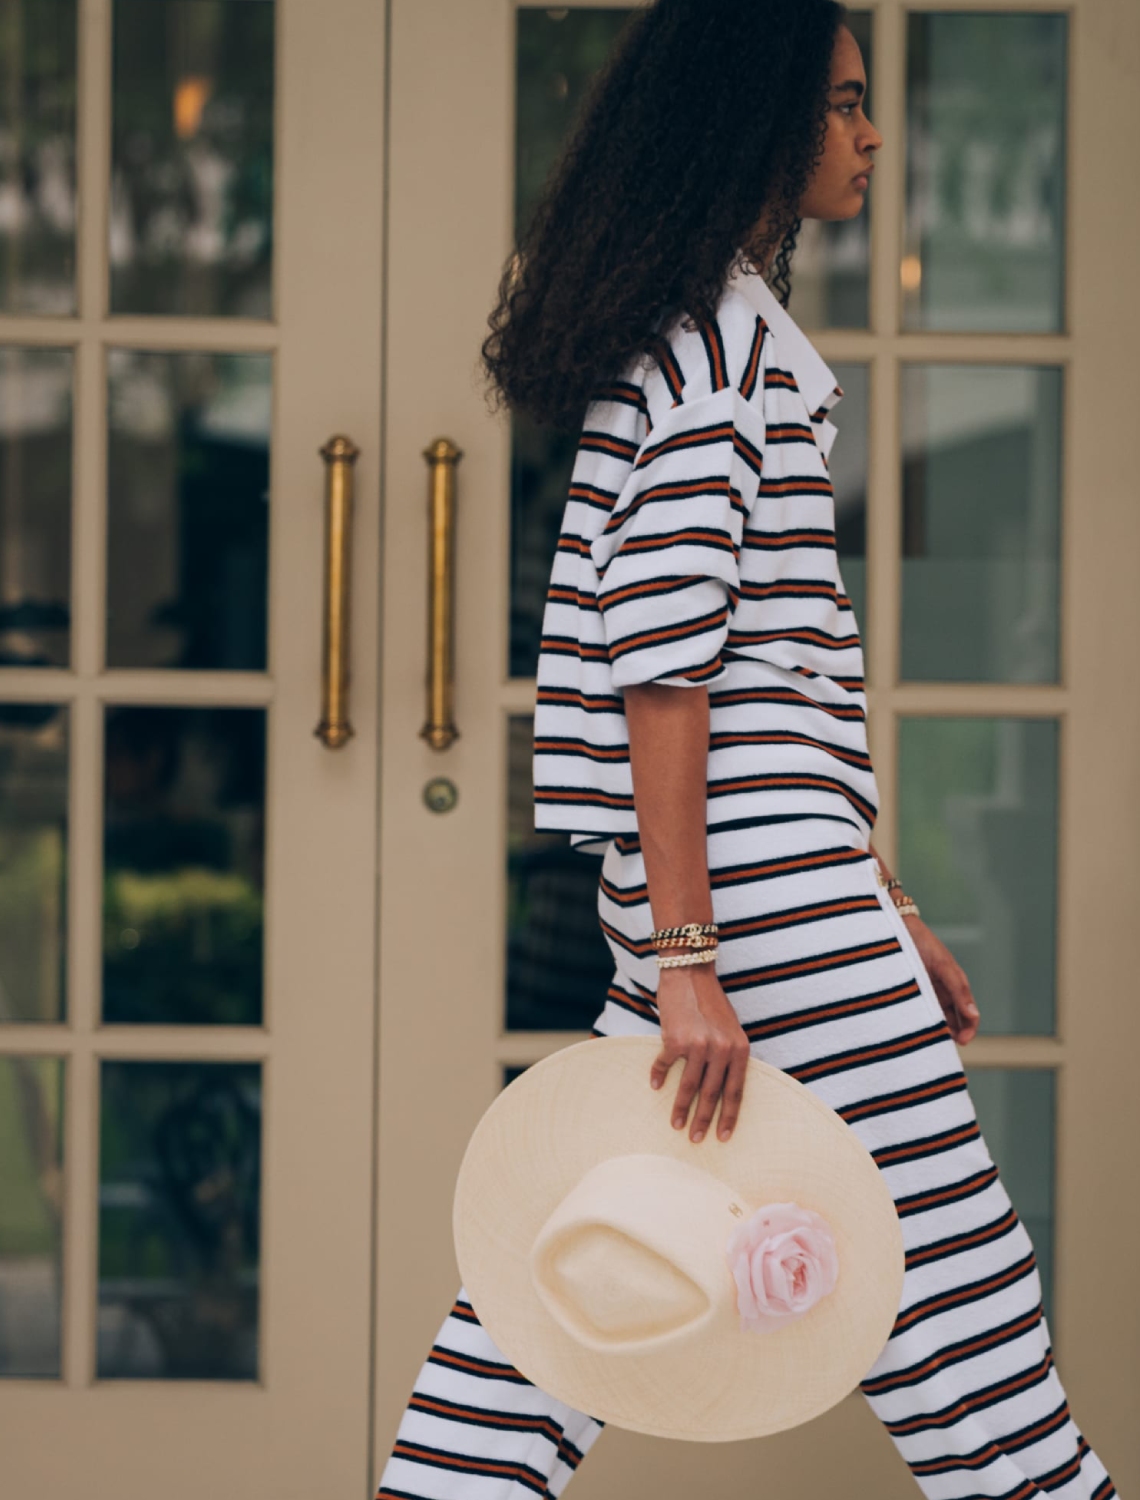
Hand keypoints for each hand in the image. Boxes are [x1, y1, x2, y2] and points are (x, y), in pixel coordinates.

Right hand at [650, 966, 750, 1141]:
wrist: (690, 973)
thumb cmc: (710, 1002)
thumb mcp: (730, 1029)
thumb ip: (729, 1056)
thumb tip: (721, 1090)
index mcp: (739, 1048)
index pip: (736, 1091)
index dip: (729, 1117)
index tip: (723, 1137)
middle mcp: (721, 1049)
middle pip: (712, 1094)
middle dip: (704, 1120)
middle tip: (696, 1140)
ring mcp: (698, 1045)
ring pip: (689, 1086)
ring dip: (680, 1108)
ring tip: (676, 1125)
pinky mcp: (675, 1039)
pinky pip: (665, 1065)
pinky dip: (659, 1076)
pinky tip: (656, 1086)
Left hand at [904, 915, 980, 1043]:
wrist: (894, 925)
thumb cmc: (922, 942)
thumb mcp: (942, 965)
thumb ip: (958, 990)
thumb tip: (973, 1016)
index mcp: (955, 987)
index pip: (968, 1016)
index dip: (968, 1031)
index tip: (962, 1042)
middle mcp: (941, 993)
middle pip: (951, 1023)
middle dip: (949, 1037)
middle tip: (940, 1049)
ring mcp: (923, 994)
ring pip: (932, 1021)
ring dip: (932, 1032)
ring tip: (924, 1044)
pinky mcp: (906, 994)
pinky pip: (913, 1014)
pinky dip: (914, 1024)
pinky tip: (908, 1032)